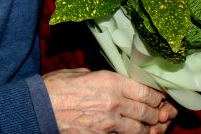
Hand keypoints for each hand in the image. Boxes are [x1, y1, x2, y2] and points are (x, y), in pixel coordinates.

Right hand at [43, 68, 176, 133]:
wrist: (40, 107)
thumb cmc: (58, 86)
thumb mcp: (83, 73)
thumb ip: (103, 78)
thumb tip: (113, 83)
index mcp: (111, 82)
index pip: (145, 92)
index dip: (156, 97)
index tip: (159, 99)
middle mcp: (114, 102)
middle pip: (146, 112)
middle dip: (156, 115)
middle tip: (160, 115)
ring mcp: (108, 123)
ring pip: (139, 130)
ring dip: (147, 129)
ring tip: (151, 128)